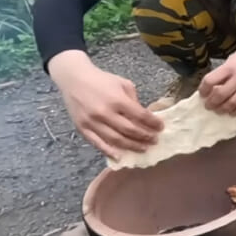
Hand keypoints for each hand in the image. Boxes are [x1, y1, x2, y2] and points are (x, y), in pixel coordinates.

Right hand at [48, 50, 163, 160]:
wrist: (74, 79)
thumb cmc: (102, 80)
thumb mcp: (123, 84)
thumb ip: (134, 100)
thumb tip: (145, 117)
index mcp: (117, 99)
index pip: (140, 115)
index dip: (153, 123)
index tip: (161, 127)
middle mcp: (104, 112)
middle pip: (129, 130)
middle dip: (145, 137)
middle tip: (155, 140)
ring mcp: (92, 122)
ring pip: (115, 140)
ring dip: (132, 146)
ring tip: (143, 148)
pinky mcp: (82, 128)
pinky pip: (97, 143)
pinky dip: (109, 151)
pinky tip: (121, 156)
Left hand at [199, 39, 235, 114]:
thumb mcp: (234, 58)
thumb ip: (224, 71)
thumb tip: (212, 86)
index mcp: (231, 66)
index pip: (210, 81)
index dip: (203, 90)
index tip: (202, 94)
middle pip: (220, 95)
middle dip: (212, 103)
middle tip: (208, 106)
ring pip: (233, 103)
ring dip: (223, 109)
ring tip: (219, 110)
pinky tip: (233, 111)